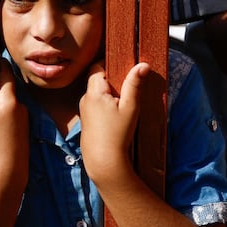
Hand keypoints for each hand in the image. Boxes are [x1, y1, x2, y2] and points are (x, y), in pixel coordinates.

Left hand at [79, 62, 149, 183]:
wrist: (103, 161)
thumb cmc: (118, 134)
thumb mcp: (130, 107)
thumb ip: (135, 84)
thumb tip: (143, 65)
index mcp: (94, 92)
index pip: (97, 67)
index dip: (110, 65)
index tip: (124, 70)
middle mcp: (85, 98)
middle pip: (97, 80)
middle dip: (112, 81)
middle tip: (128, 89)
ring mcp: (84, 110)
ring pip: (97, 93)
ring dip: (110, 94)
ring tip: (124, 105)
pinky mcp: (86, 120)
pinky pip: (95, 105)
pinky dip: (105, 105)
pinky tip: (116, 117)